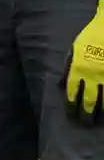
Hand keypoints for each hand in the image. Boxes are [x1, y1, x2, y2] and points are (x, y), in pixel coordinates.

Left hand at [64, 0, 103, 123]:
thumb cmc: (91, 35)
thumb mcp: (74, 49)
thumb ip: (67, 68)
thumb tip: (60, 85)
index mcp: (79, 70)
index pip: (73, 93)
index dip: (72, 106)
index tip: (71, 114)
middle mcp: (94, 76)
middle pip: (89, 101)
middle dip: (86, 114)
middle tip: (85, 123)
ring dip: (101, 112)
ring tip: (99, 120)